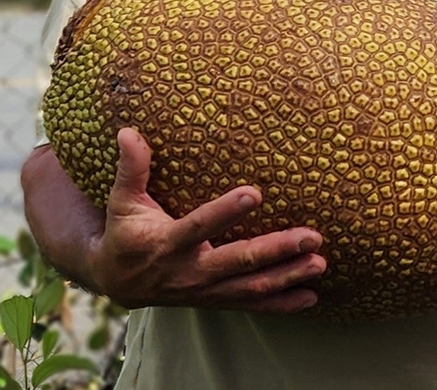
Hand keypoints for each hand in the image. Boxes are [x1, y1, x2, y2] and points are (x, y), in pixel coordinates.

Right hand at [86, 128, 325, 311]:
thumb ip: (132, 169)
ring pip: (249, 286)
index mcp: (165, 244)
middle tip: (311, 237)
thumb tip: (127, 131)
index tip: (255, 193)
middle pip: (236, 261)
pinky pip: (250, 304)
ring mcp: (204, 289)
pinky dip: (280, 303)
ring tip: (320, 263)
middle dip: (276, 250)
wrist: (116, 281)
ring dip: (287, 276)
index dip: (225, 212)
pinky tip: (311, 297)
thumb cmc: (124, 232)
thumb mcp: (122, 201)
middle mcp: (188, 271)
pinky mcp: (215, 299)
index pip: (199, 226)